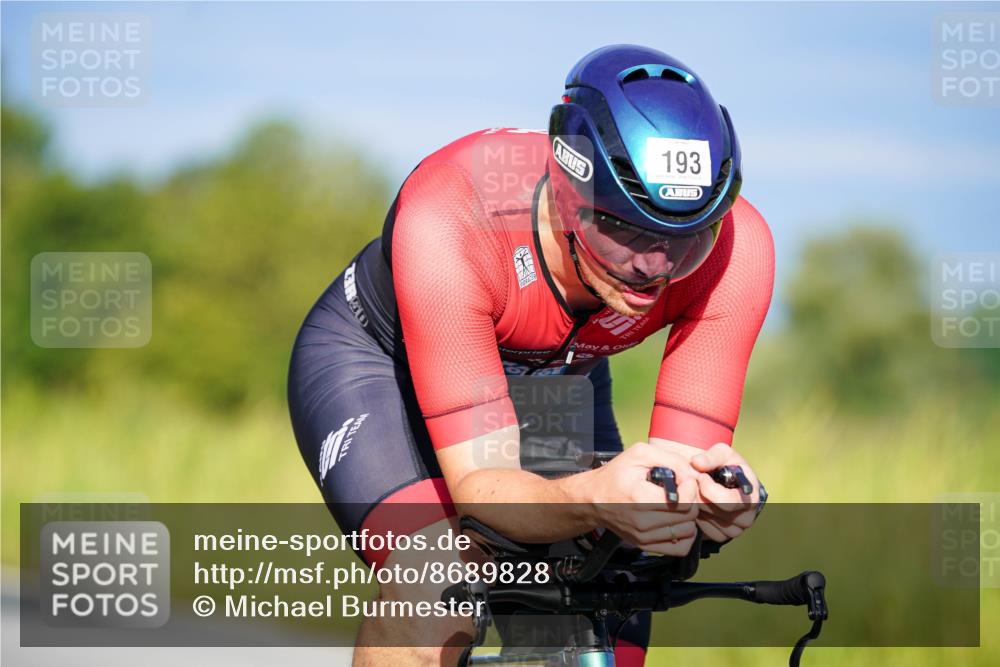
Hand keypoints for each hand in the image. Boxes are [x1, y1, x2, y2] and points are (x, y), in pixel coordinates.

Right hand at [588, 442, 699, 556]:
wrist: (593, 499)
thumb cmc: (617, 474)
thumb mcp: (640, 454)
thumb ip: (670, 459)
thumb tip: (694, 475)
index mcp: (641, 498)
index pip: (684, 501)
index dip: (691, 487)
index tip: (684, 480)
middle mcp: (642, 522)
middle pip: (689, 517)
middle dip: (691, 500)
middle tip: (682, 490)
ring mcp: (644, 537)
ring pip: (687, 532)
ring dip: (689, 517)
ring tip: (679, 504)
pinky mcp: (645, 545)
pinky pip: (679, 548)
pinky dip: (685, 535)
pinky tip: (677, 520)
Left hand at [690, 443, 759, 542]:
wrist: (725, 483)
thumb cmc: (727, 466)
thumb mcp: (722, 454)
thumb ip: (711, 456)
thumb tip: (696, 463)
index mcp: (752, 496)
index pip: (727, 501)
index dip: (709, 488)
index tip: (702, 476)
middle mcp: (747, 517)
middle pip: (712, 511)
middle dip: (699, 495)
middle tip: (696, 484)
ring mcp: (736, 529)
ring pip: (706, 522)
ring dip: (696, 506)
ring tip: (698, 493)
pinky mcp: (723, 536)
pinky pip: (703, 530)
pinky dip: (697, 518)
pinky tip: (699, 505)